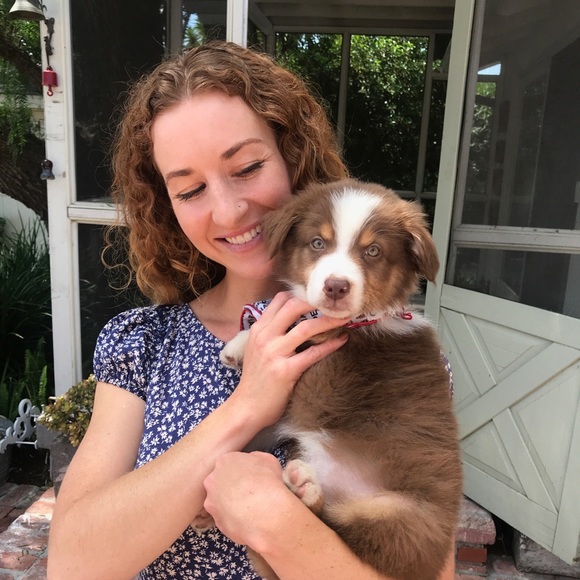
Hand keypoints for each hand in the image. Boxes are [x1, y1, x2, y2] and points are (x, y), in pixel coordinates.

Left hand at [203, 451, 288, 545]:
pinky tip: (246, 518)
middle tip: (247, 492)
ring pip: (220, 500)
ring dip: (230, 502)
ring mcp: (212, 501)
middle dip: (232, 486)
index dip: (242, 471)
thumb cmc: (268, 484)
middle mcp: (213, 479)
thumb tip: (253, 461)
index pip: (230, 463)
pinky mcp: (216, 520)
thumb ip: (255, 458)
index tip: (249, 476)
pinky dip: (233, 518)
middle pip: (221, 481)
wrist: (265, 512)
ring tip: (248, 507)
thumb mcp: (268, 460)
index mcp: (225, 461)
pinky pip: (224, 517)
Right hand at [231, 291, 348, 426]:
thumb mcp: (255, 349)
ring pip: (306, 327)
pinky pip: (313, 353)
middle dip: (317, 302)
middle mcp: (265, 337)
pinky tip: (342, 340)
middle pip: (294, 306)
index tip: (318, 296)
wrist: (246, 408)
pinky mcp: (285, 371)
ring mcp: (274, 353)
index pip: (280, 300)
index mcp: (258, 329)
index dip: (301, 294)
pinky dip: (330, 345)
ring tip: (344, 318)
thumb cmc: (255, 380)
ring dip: (329, 321)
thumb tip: (292, 320)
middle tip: (335, 303)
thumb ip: (270, 333)